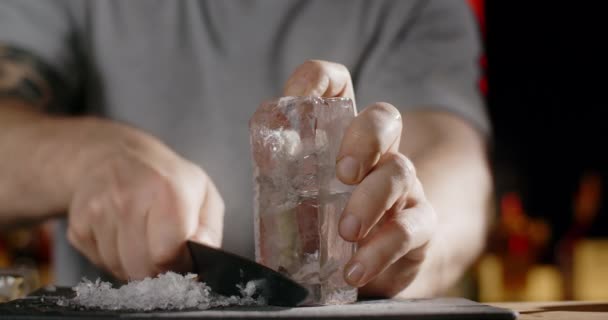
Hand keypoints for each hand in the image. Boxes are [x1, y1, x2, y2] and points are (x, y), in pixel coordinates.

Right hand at [66, 119, 223, 279]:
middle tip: (161, 248)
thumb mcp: (203, 193)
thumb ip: (209, 229)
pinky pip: (99, 263)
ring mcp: (97, 211)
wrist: (114, 155)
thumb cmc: (166, 179)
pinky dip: (113, 258)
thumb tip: (203, 252)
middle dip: (155, 268)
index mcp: (166, 190)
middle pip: (141, 267)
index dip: (177, 263)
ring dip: (134, 263)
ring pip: (119, 268)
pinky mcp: (78, 226)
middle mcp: (127, 198)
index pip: (166, 254)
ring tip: (141, 237)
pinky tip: (121, 235)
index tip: (180, 254)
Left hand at [285, 60, 436, 296]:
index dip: (320, 80)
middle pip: (384, 118)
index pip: (338, 87)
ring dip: (370, 199)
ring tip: (346, 230)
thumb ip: (284, 177)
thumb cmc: (330, 224)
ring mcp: (403, 188)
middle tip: (342, 173)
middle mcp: (378, 154)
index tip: (298, 98)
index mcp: (342, 138)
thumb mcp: (302, 197)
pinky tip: (355, 269)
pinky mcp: (418, 226)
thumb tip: (264, 158)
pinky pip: (409, 229)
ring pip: (400, 171)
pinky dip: (380, 249)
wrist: (377, 268)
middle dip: (364, 138)